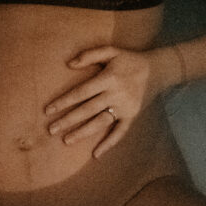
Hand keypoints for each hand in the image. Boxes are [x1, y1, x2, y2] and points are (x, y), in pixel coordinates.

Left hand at [43, 46, 161, 158]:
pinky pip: (120, 132)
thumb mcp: (111, 51)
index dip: (64, 101)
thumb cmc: (128, 60)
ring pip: (100, 122)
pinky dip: (109, 144)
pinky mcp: (132, 116)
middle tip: (51, 129)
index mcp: (108, 78)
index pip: (81, 92)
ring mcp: (124, 107)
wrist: (156, 70)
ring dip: (83, 132)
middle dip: (68, 120)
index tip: (48, 110)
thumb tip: (69, 64)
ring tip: (66, 140)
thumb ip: (90, 55)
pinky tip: (96, 154)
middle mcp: (115, 94)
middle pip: (87, 109)